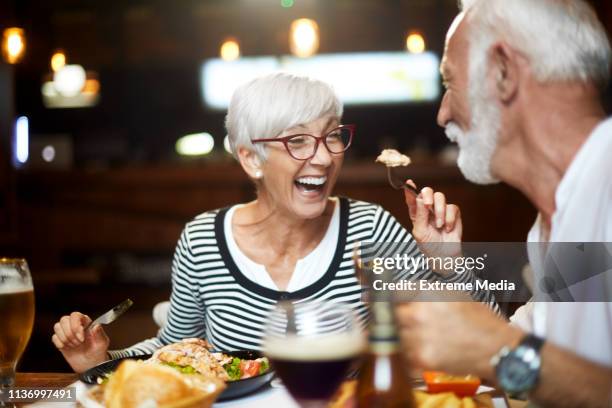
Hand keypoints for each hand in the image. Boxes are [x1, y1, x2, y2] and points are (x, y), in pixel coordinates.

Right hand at [51, 312, 109, 372]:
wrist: (90, 365)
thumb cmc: (98, 352)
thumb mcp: (102, 344)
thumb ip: (100, 334)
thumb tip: (96, 326)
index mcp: (86, 322)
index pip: (75, 315)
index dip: (75, 325)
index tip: (81, 338)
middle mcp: (75, 325)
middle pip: (64, 320)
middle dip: (70, 333)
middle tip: (79, 343)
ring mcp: (67, 332)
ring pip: (57, 326)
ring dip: (65, 338)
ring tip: (74, 346)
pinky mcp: (60, 341)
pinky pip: (54, 337)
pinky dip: (59, 343)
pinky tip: (67, 348)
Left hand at [395, 302, 522, 380]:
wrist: (496, 349)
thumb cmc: (479, 320)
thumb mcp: (454, 294)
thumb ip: (428, 292)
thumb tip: (410, 290)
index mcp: (425, 295)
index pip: (395, 292)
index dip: (395, 296)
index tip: (395, 300)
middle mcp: (418, 314)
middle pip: (391, 314)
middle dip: (397, 316)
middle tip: (406, 320)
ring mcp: (417, 338)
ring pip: (395, 334)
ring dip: (401, 335)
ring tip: (416, 336)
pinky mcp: (421, 358)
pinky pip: (403, 354)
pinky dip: (408, 353)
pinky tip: (420, 350)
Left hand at [404, 182, 461, 243]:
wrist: (445, 254)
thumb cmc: (429, 245)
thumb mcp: (420, 231)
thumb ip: (420, 214)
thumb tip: (420, 198)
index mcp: (416, 212)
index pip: (412, 198)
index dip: (410, 189)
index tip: (409, 183)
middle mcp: (427, 209)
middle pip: (427, 191)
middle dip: (428, 196)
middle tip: (428, 205)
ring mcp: (440, 209)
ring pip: (440, 197)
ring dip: (440, 211)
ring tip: (439, 226)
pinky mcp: (453, 213)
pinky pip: (452, 207)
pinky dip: (450, 219)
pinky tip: (447, 228)